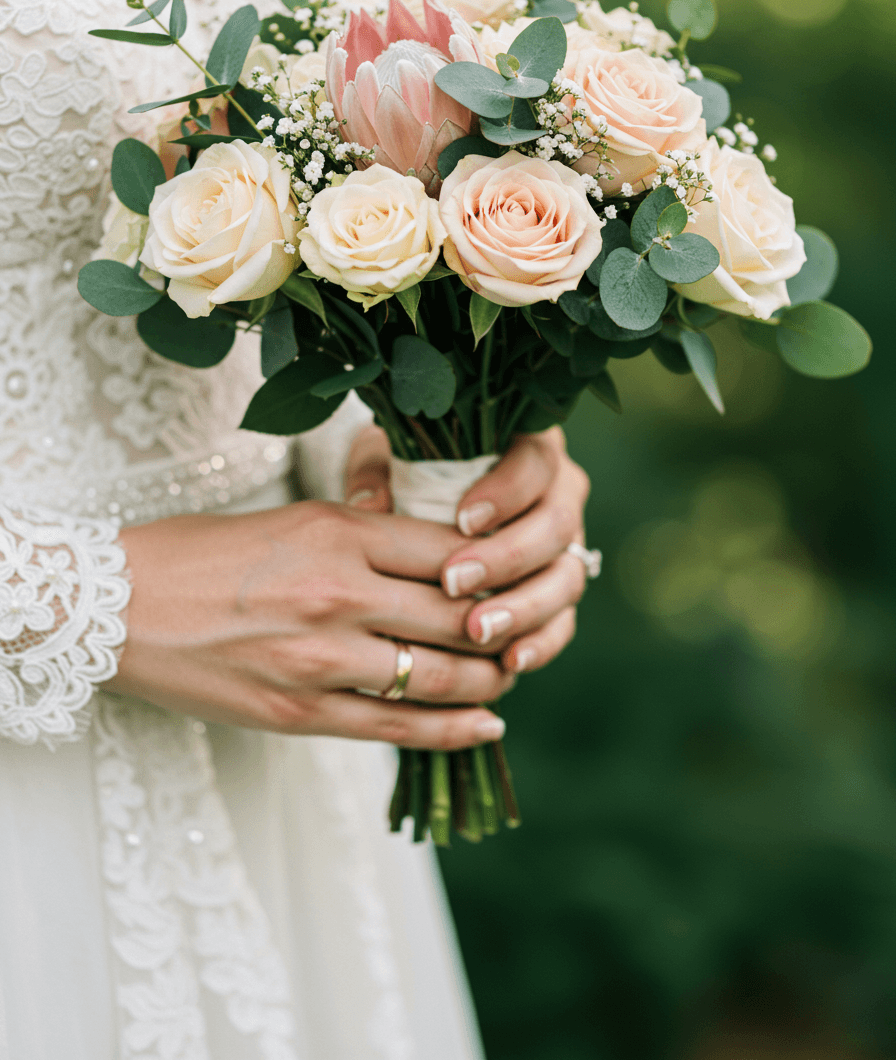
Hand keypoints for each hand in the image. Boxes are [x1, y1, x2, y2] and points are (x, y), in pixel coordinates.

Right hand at [113, 500, 515, 748]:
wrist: (115, 608)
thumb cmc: (202, 554)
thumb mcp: (291, 517)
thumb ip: (365, 530)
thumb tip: (438, 547)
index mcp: (338, 531)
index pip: (453, 550)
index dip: (499, 567)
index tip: (519, 575)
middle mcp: (339, 591)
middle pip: (460, 613)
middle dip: (507, 626)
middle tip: (527, 630)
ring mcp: (321, 658)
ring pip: (441, 675)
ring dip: (490, 680)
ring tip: (509, 677)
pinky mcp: (299, 713)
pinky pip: (398, 728)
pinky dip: (454, 729)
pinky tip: (487, 723)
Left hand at [344, 425, 590, 676]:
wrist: (425, 506)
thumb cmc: (407, 469)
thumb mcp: (389, 457)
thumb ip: (379, 471)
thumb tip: (368, 505)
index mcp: (530, 448)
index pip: (534, 465)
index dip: (506, 493)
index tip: (462, 520)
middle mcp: (560, 496)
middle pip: (556, 527)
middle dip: (507, 558)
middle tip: (454, 582)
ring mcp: (567, 547)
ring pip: (566, 579)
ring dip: (524, 609)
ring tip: (478, 631)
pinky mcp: (560, 595)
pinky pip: (563, 623)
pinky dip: (539, 645)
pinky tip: (508, 663)